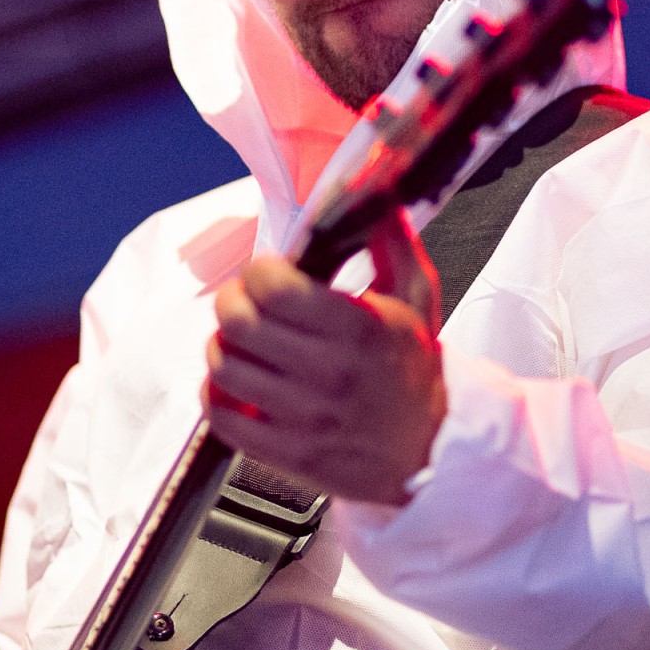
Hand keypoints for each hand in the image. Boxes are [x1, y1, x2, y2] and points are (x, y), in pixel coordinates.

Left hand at [206, 212, 446, 506]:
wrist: (432, 451)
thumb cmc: (413, 371)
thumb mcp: (414, 298)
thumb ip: (391, 242)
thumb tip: (374, 193)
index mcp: (359, 329)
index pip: (272, 286)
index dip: (260, 271)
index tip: (270, 274)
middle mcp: (330, 374)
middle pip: (237, 323)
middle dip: (233, 302)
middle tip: (245, 303)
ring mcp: (306, 419)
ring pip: (223, 367)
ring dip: (223, 347)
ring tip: (244, 344)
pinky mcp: (287, 456)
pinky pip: (221, 416)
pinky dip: (218, 393)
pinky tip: (238, 383)